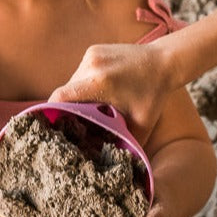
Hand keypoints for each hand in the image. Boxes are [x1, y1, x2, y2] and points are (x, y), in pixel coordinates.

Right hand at [49, 42, 175, 143]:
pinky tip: (102, 91)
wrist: (165, 62)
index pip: (59, 97)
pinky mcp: (93, 50)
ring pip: (72, 82)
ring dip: (79, 96)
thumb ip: (125, 144)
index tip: (54, 126)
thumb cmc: (154, 96)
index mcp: (99, 82)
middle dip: (70, 108)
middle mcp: (91, 65)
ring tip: (95, 106)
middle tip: (81, 122)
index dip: (51, 112)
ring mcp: (91, 54)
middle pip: (65, 92)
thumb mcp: (141, 125)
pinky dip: (86, 84)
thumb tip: (115, 166)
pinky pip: (81, 73)